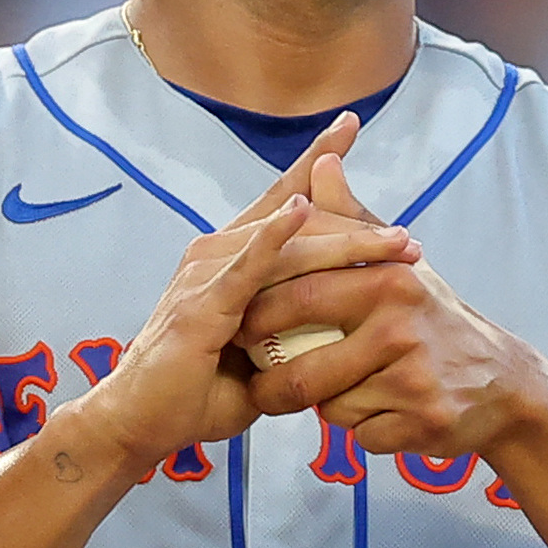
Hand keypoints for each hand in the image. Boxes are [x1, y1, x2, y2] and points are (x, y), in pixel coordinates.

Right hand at [62, 120, 420, 468]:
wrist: (139, 423)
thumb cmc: (196, 392)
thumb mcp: (261, 354)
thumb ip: (292, 328)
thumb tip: (341, 325)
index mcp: (230, 259)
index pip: (281, 200)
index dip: (315, 161)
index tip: (350, 125)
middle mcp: (215, 253)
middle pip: (295, 218)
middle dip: (356, 221)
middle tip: (408, 233)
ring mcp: (205, 274)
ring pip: (286, 243)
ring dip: (341, 238)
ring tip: (393, 242)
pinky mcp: (201, 302)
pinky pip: (246, 266)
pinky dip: (274, 237)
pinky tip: (302, 213)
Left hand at [236, 142, 543, 456]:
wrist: (502, 382)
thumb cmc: (434, 316)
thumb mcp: (397, 261)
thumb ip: (351, 218)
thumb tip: (322, 164)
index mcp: (386, 280)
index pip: (298, 297)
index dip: (258, 316)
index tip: (238, 327)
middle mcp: (401, 326)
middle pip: (303, 368)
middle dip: (271, 382)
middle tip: (259, 383)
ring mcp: (414, 379)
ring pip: (329, 408)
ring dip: (323, 408)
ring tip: (338, 393)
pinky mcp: (424, 423)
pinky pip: (361, 436)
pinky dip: (362, 431)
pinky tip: (382, 414)